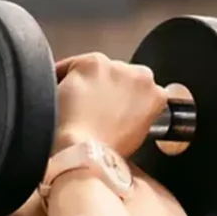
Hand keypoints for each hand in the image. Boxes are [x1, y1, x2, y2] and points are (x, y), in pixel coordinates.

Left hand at [52, 52, 168, 156]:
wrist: (87, 151)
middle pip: (118, 74)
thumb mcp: (135, 136)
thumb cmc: (106, 151)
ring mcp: (114, 67)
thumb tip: (121, 110)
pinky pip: (70, 66)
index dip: (121, 98)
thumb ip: (135, 114)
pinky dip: (62, 78)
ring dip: (86, 81)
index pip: (139, 88)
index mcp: (156, 95)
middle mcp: (139, 75)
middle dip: (105, 86)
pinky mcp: (90, 63)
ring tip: (75, 107)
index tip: (110, 107)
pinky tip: (60, 99)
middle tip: (90, 108)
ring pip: (96, 68)